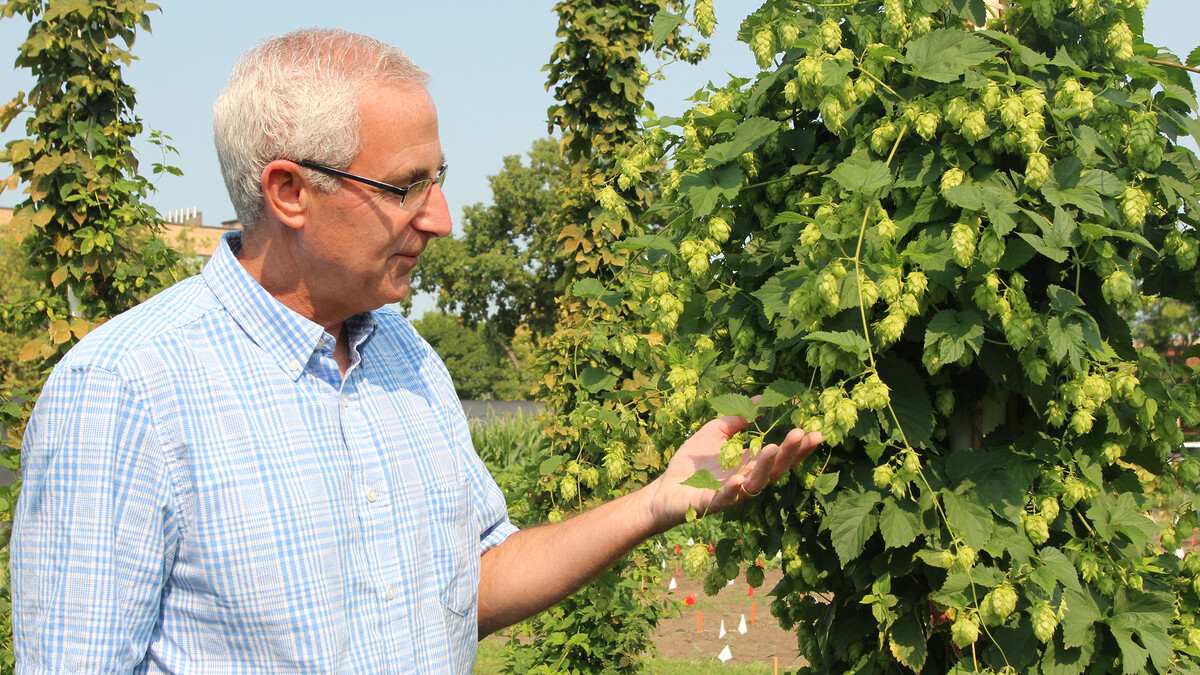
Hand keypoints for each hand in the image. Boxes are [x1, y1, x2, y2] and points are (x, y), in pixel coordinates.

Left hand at [643, 413, 822, 532]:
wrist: (664, 489)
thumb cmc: (693, 463)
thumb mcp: (717, 432)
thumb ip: (739, 418)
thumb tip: (763, 399)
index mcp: (750, 466)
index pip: (780, 457)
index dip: (799, 448)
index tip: (816, 432)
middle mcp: (746, 481)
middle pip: (774, 470)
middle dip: (790, 453)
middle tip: (802, 434)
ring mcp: (730, 494)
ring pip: (754, 483)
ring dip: (765, 467)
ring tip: (774, 448)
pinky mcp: (710, 503)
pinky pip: (725, 498)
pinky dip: (733, 491)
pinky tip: (739, 479)